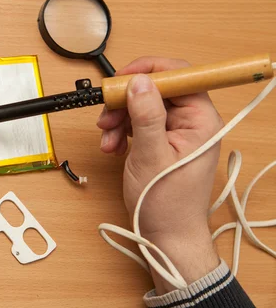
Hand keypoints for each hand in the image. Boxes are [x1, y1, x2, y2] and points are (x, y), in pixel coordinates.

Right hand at [97, 57, 222, 292]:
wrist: (166, 235)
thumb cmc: (166, 203)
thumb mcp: (151, 156)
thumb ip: (146, 116)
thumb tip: (139, 82)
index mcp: (201, 120)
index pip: (179, 76)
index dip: (147, 72)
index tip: (120, 80)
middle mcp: (192, 121)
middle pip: (155, 90)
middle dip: (126, 102)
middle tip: (106, 116)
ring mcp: (177, 132)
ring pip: (143, 106)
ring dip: (120, 119)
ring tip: (107, 140)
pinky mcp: (163, 141)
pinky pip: (140, 123)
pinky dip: (122, 131)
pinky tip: (113, 147)